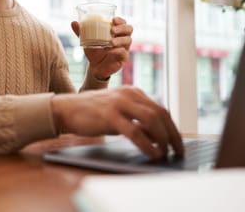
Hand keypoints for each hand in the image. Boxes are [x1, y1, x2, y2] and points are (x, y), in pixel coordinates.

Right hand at [51, 86, 183, 158]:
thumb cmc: (93, 114)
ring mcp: (120, 104)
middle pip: (160, 113)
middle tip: (178, 151)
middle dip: (172, 134)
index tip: (178, 142)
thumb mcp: (118, 112)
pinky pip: (135, 131)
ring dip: (163, 138)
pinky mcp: (110, 115)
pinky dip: (148, 144)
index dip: (172, 127)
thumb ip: (136, 120)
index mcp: (133, 92)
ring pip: (151, 119)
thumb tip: (159, 137)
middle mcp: (129, 94)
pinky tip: (153, 153)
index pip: (160, 109)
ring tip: (166, 153)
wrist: (67, 109)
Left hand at [71, 17, 132, 79]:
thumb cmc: (94, 51)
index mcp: (116, 32)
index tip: (113, 19)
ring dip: (120, 40)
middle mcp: (122, 38)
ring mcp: (124, 48)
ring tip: (111, 42)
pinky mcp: (123, 58)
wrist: (95, 67)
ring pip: (128, 40)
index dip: (120, 20)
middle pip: (129, 29)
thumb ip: (81, 32)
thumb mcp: (87, 41)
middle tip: (112, 30)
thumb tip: (73, 22)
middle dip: (122, 28)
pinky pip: (124, 53)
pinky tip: (111, 51)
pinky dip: (118, 51)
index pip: (123, 23)